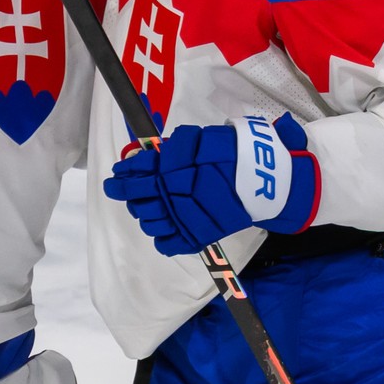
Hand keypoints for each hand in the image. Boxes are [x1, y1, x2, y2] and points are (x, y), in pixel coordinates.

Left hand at [104, 114, 316, 255]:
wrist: (266, 179)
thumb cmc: (236, 153)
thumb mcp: (202, 140)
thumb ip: (175, 148)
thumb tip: (146, 155)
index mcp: (172, 168)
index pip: (137, 173)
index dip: (124, 175)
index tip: (117, 175)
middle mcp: (173, 194)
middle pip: (138, 198)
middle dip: (129, 193)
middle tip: (126, 190)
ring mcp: (183, 218)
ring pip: (150, 221)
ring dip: (146, 214)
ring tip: (150, 208)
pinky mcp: (195, 236)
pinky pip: (167, 243)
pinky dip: (163, 237)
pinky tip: (165, 229)